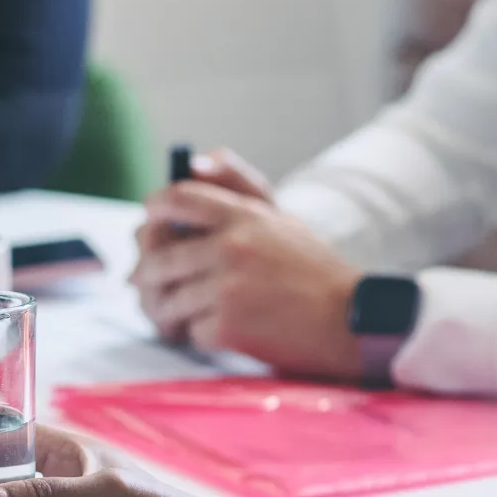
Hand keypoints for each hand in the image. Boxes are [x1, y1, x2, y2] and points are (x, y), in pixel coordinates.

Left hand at [130, 180, 367, 376]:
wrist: (352, 321)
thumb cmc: (314, 270)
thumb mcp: (281, 220)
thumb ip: (238, 188)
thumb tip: (195, 161)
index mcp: (243, 217)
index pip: (177, 198)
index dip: (154, 211)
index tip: (150, 224)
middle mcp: (231, 247)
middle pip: (158, 257)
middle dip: (147, 274)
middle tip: (144, 283)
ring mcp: (228, 289)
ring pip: (167, 299)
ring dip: (168, 311)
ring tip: (175, 316)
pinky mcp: (230, 327)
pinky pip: (190, 331)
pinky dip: (197, 335)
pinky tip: (213, 333)